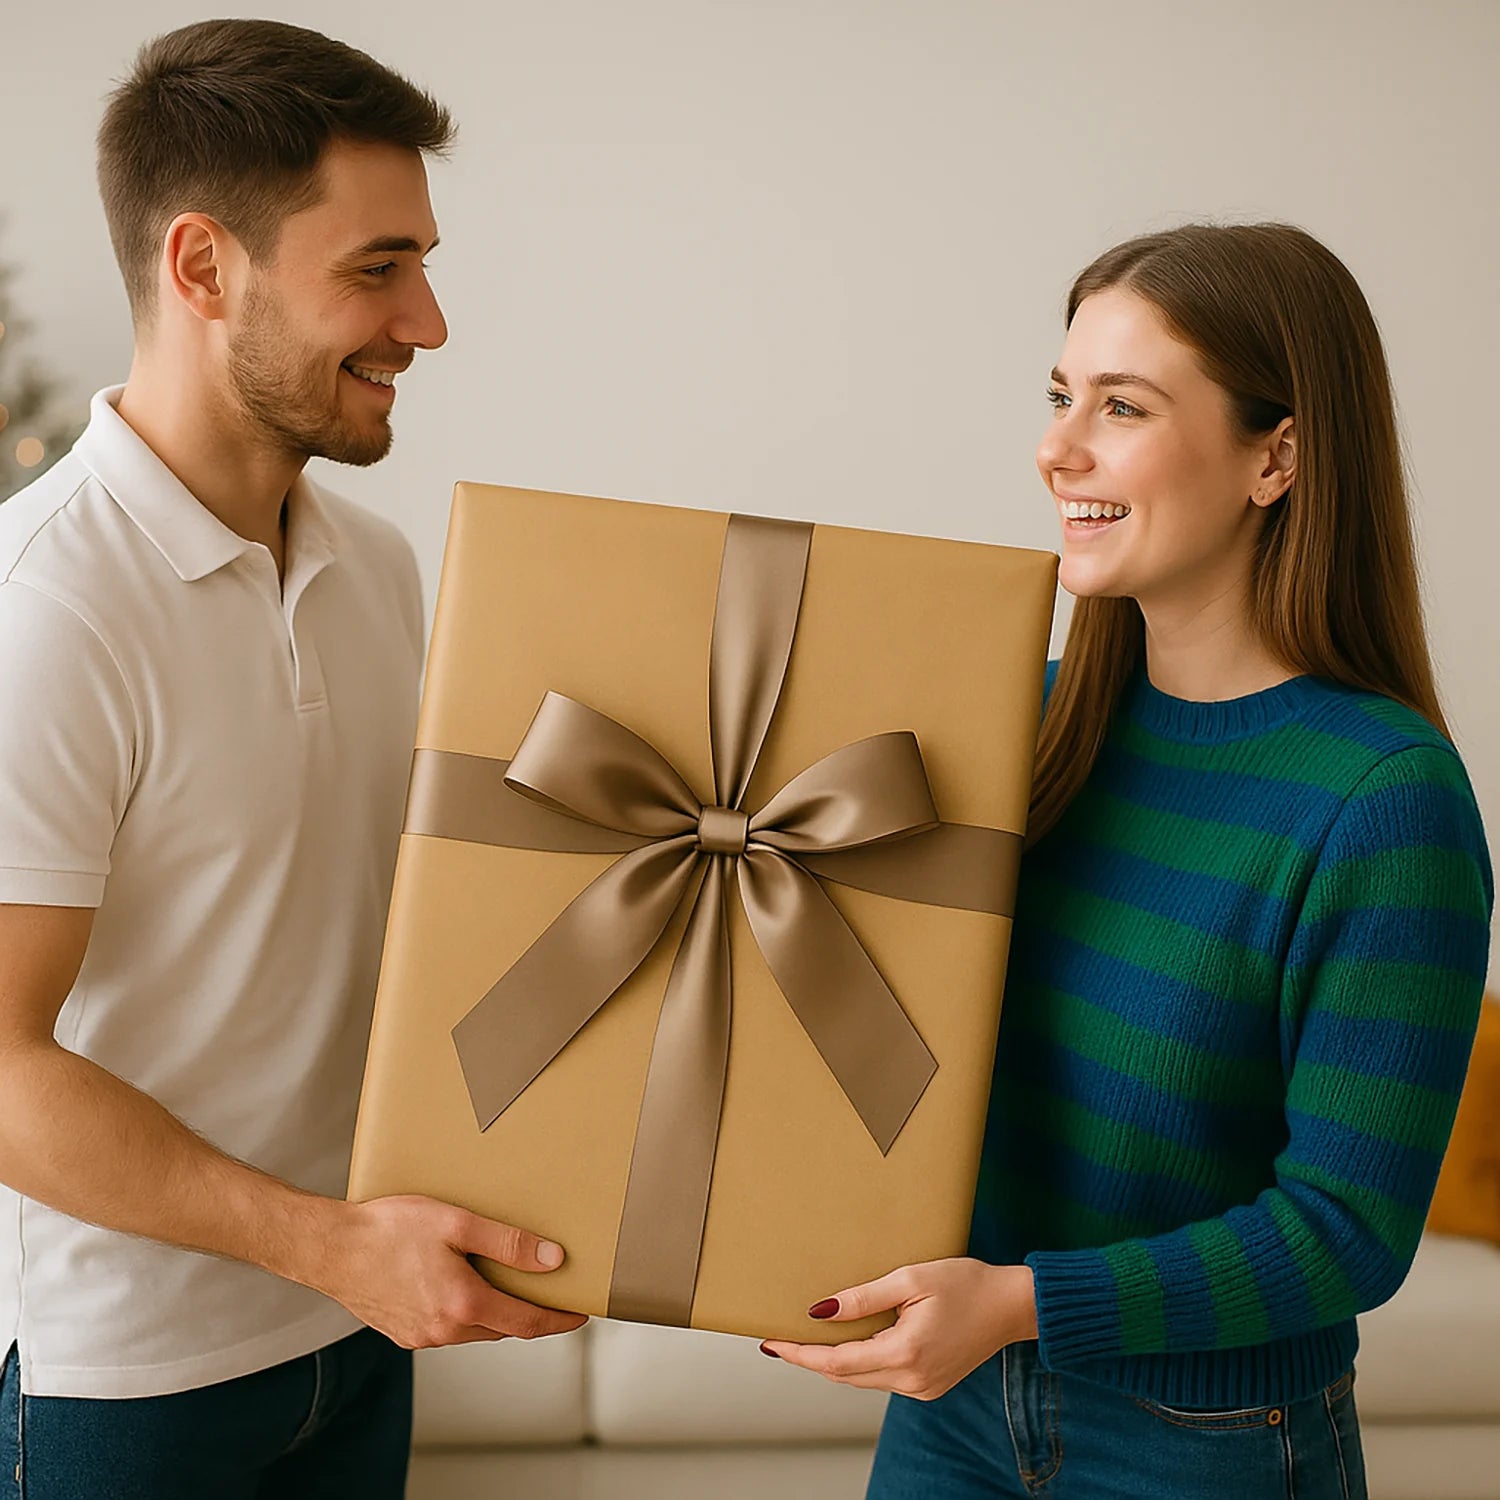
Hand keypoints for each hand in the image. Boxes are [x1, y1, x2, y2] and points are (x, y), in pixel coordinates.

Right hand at [308, 1194, 588, 1348]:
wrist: (329, 1248)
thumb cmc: (389, 1229)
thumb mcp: (456, 1223)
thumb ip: (508, 1243)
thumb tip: (552, 1260)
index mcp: (463, 1305)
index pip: (527, 1323)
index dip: (559, 1320)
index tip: (582, 1315)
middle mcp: (444, 1330)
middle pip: (502, 1327)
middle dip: (528, 1312)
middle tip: (548, 1290)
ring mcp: (421, 1336)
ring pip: (474, 1329)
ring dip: (494, 1311)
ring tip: (506, 1282)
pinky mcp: (402, 1333)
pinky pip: (447, 1328)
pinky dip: (464, 1312)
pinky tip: (461, 1284)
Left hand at [759, 1258, 1036, 1401]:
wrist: (1012, 1306)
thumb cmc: (966, 1284)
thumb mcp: (911, 1279)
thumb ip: (864, 1297)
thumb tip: (820, 1311)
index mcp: (906, 1353)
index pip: (836, 1362)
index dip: (800, 1355)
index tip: (771, 1344)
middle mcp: (912, 1379)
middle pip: (845, 1376)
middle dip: (810, 1359)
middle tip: (780, 1339)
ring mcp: (922, 1388)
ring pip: (863, 1380)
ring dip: (834, 1362)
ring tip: (806, 1340)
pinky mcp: (929, 1387)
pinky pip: (883, 1379)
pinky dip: (861, 1364)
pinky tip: (849, 1344)